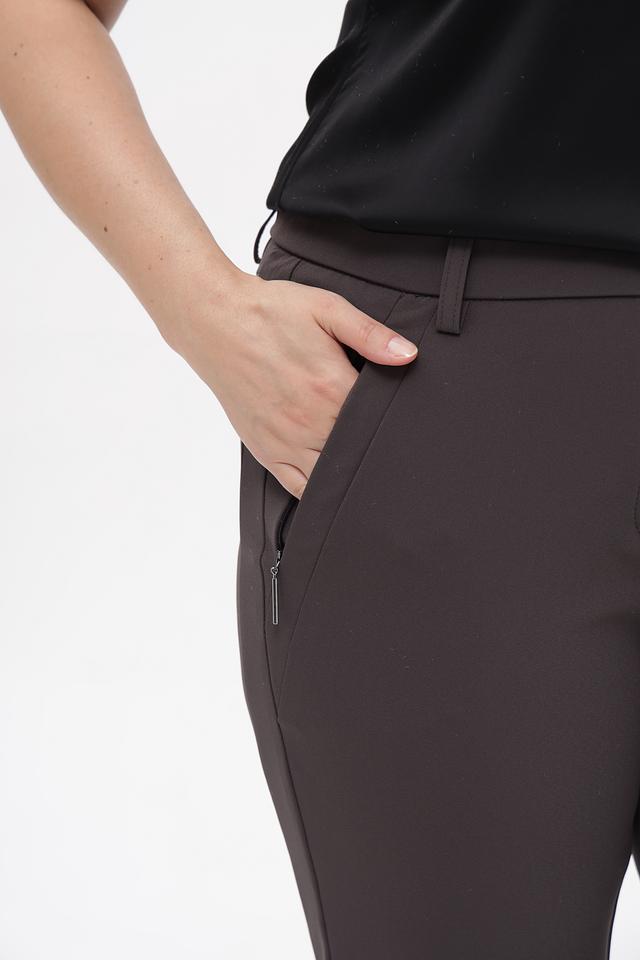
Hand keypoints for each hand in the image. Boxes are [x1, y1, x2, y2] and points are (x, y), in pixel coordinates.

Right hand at [171, 269, 417, 498]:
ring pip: (332, 474)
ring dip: (349, 469)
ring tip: (363, 460)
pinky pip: (298, 487)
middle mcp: (311, 422)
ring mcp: (286, 441)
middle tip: (388, 441)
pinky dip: (317, 489)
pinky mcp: (266, 450)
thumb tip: (408, 355)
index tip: (405, 417)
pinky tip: (330, 479)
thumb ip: (370, 334)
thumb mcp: (326, 308)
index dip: (394, 420)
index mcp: (331, 387)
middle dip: (374, 445)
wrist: (215, 321)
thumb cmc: (269, 312)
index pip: (378, 420)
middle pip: (358, 450)